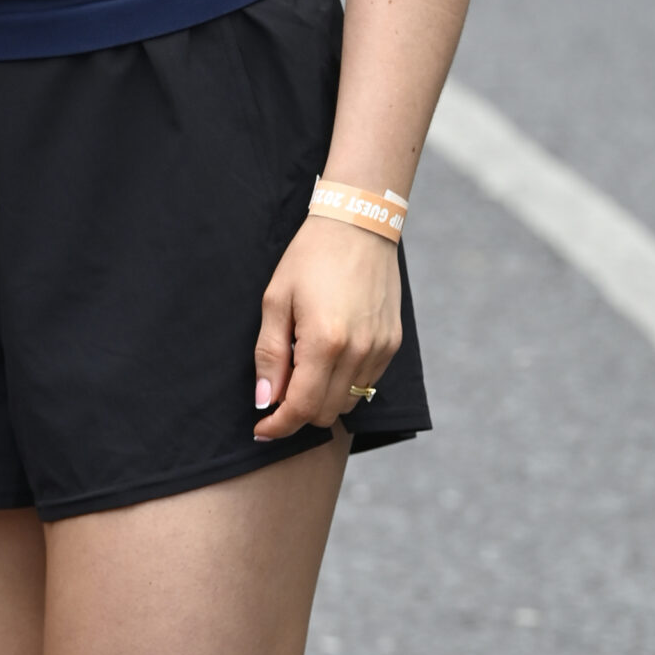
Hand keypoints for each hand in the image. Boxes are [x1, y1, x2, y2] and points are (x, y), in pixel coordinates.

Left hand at [251, 212, 401, 440]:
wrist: (358, 224)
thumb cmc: (310, 257)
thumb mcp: (276, 299)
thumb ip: (270, 354)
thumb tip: (265, 401)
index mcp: (325, 342)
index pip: (302, 408)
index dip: (279, 426)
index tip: (262, 430)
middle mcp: (358, 352)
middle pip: (326, 413)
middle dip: (299, 411)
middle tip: (279, 387)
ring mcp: (380, 350)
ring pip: (350, 403)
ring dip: (323, 397)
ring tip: (305, 363)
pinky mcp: (392, 344)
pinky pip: (367, 383)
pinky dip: (345, 381)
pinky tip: (330, 354)